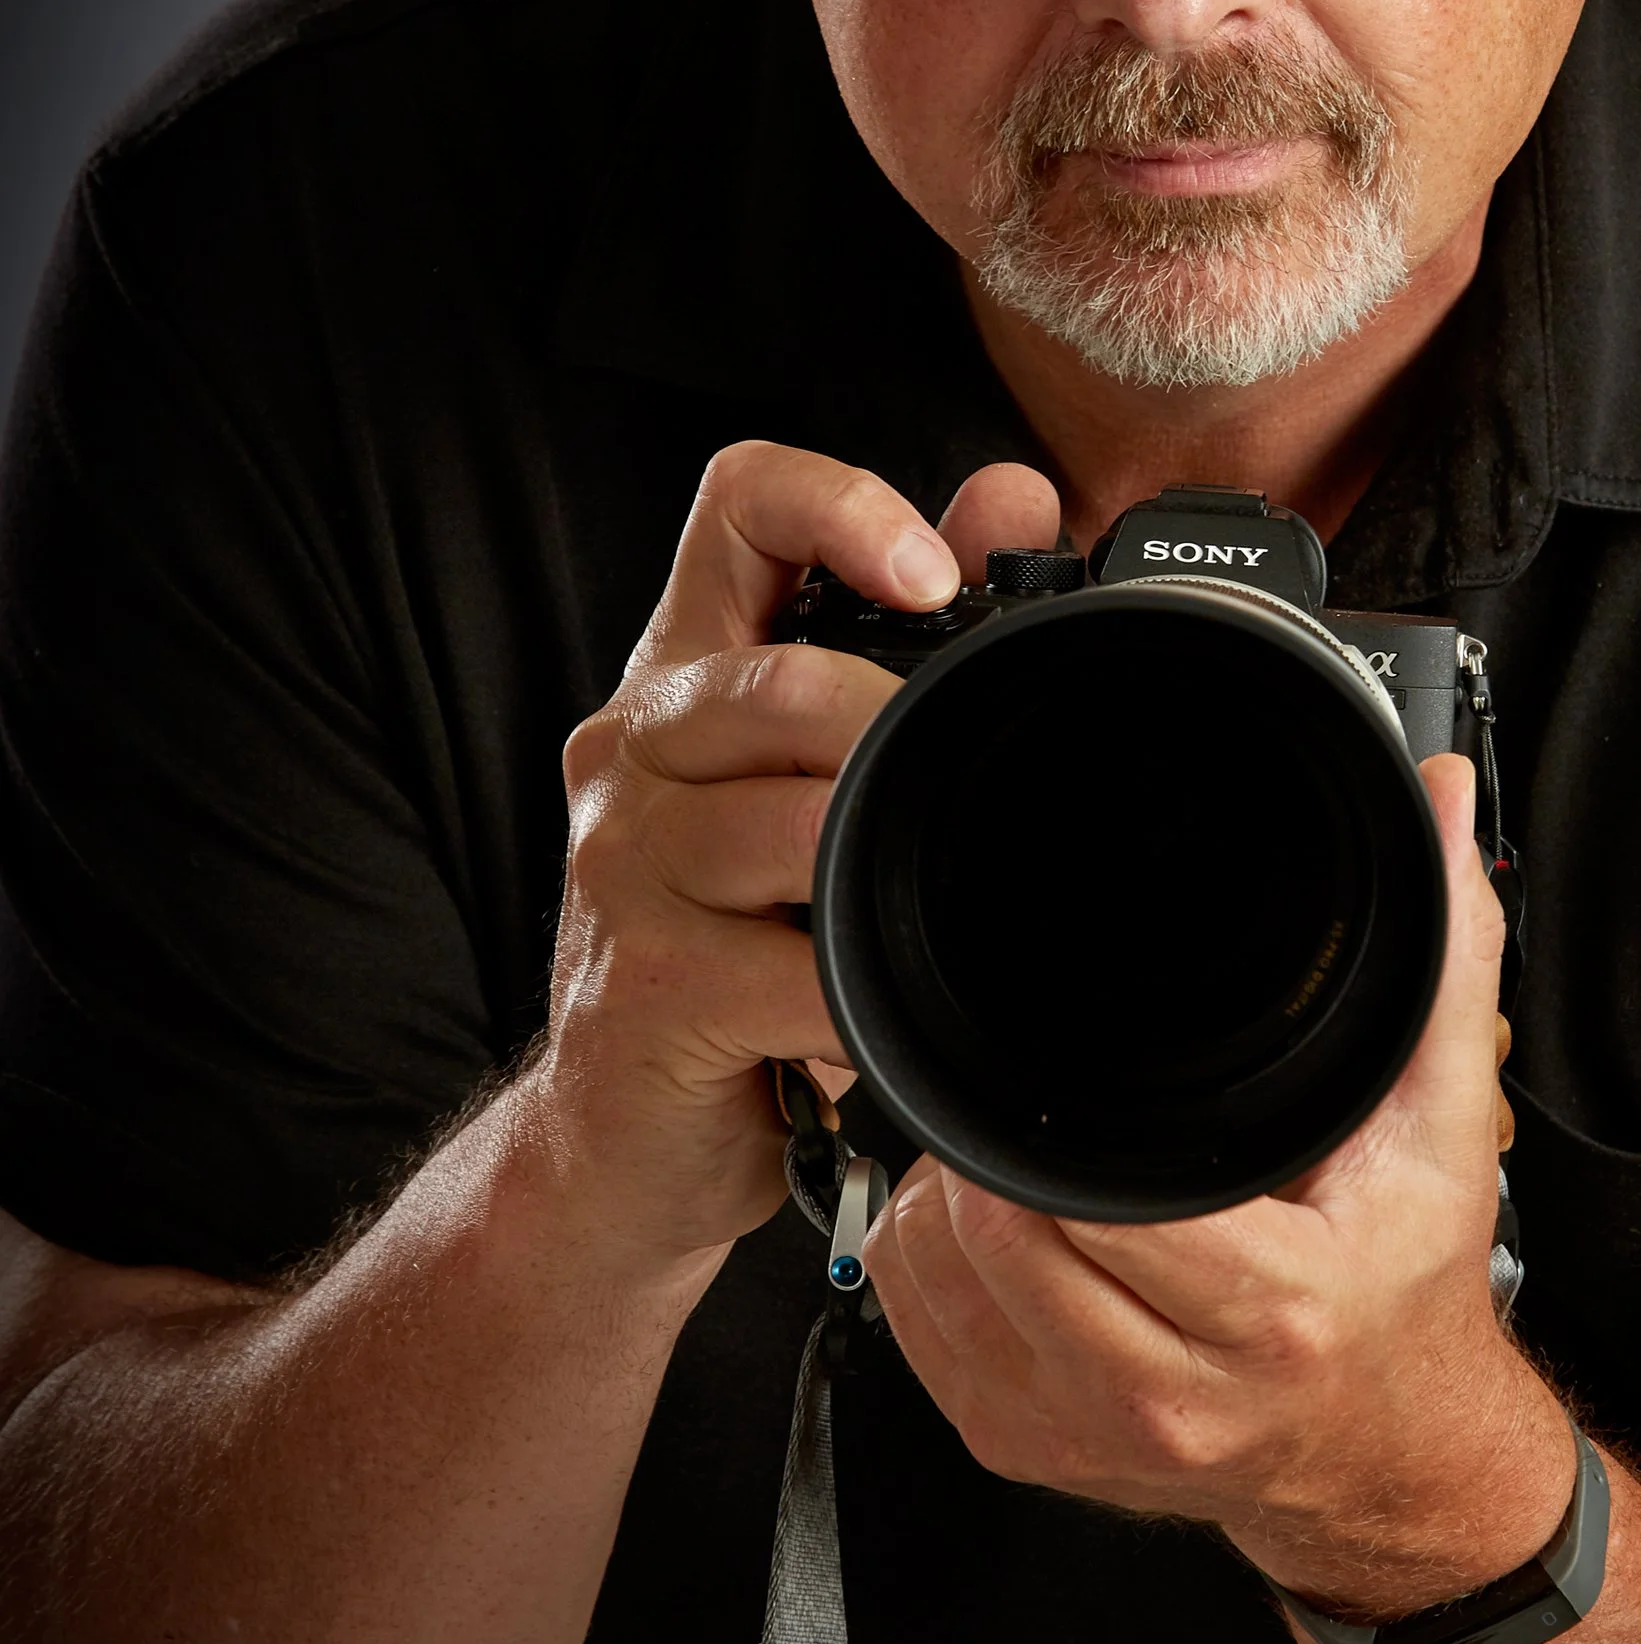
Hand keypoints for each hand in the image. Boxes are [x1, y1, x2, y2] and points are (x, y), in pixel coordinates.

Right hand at [524, 441, 1061, 1267]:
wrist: (622, 1144)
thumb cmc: (738, 953)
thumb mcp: (817, 787)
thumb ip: (909, 637)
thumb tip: (1015, 498)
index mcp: (684, 677)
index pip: (738, 503)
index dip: (838, 503)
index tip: (932, 572)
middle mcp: (633, 751)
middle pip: (774, 678)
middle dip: (895, 733)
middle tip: (953, 794)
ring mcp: (622, 866)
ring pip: (793, 823)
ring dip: (885, 871)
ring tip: (919, 907)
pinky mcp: (644, 985)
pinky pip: (795, 970)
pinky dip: (869, 996)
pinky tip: (888, 1010)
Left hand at [866, 757, 1578, 1616]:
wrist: (1388, 1455)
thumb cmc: (1404, 1289)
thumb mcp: (1442, 1129)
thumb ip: (1443, 962)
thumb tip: (1442, 813)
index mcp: (1272, 1308)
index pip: (1106, 1211)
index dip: (1064, 1134)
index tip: (1066, 1070)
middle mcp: (1173, 1391)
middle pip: (1001, 1241)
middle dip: (995, 1150)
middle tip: (1032, 1101)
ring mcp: (1087, 1434)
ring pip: (936, 1280)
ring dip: (946, 1200)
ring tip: (1015, 1157)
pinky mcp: (1027, 1450)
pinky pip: (916, 1329)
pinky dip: (925, 1261)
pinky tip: (989, 1225)